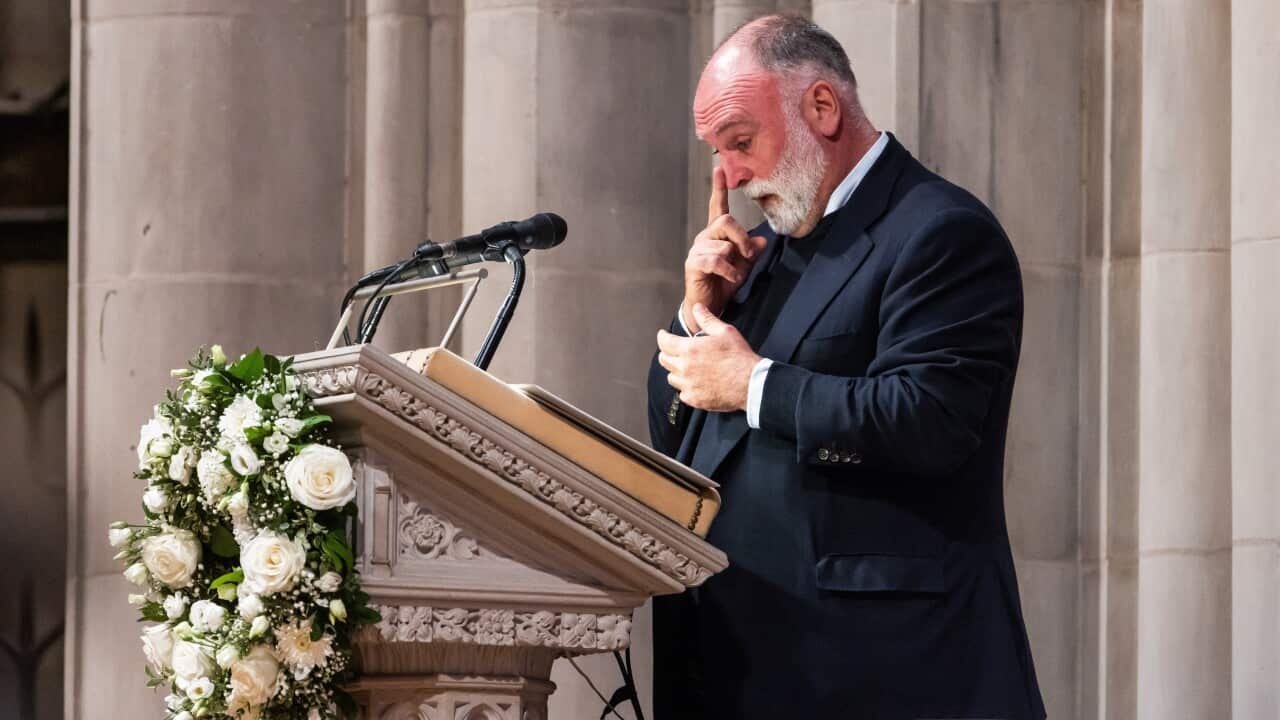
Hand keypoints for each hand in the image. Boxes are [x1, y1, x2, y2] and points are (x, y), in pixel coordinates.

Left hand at [657, 304, 760, 411]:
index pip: (664, 342)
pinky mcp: (694, 399)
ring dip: (676, 371)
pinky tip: (695, 383)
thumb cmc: (738, 357)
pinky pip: (682, 394)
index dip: (663, 337)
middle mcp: (684, 368)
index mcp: (689, 349)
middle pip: (664, 360)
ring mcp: (688, 385)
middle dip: (667, 352)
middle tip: (675, 350)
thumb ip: (707, 319)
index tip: (664, 335)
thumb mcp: (725, 331)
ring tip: (687, 368)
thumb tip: (697, 308)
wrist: (750, 383)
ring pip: (671, 377)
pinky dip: (686, 388)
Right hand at [683, 167, 768, 331]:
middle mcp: (704, 238)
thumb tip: (762, 241)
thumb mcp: (744, 267)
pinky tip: (729, 278)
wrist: (709, 307)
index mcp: (716, 235)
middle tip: (747, 255)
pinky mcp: (693, 264)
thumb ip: (752, 252)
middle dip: (742, 238)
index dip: (718, 189)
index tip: (719, 169)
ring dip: (735, 262)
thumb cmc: (723, 285)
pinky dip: (728, 271)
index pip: (717, 207)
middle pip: (726, 220)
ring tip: (734, 275)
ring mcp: (697, 250)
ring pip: (723, 244)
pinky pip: (716, 259)